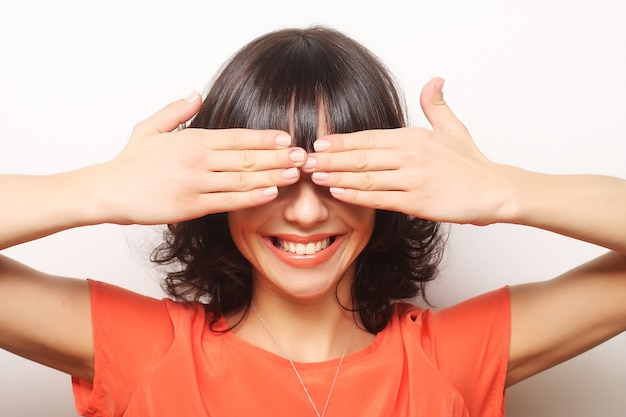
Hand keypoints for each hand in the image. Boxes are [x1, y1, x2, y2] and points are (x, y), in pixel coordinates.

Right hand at [91, 93, 305, 224]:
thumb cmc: (131, 161)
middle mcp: (198, 159)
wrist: (108, 191)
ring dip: (272, 176)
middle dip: (278, 156)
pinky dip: (252, 197)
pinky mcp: (192, 206)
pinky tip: (271, 193)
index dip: (264, 138)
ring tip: (295, 174)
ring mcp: (196, 183)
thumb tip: (197, 94)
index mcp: (192, 139)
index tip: (287, 137)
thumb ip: (177, 111)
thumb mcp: (150, 127)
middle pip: (246, 157)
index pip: (237, 136)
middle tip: (302, 156)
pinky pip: (228, 201)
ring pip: (242, 179)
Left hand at [304, 78, 510, 224]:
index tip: (319, 143)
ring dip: (337, 176)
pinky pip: (380, 198)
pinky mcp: (417, 202)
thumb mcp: (453, 128)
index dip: (341, 141)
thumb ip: (436, 105)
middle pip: (361, 156)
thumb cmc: (471, 163)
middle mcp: (410, 155)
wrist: (494, 190)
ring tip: (315, 177)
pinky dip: (357, 195)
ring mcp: (413, 179)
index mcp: (413, 137)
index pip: (368, 137)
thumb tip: (434, 79)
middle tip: (305, 161)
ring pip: (367, 177)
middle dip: (330, 159)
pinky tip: (339, 192)